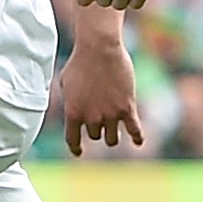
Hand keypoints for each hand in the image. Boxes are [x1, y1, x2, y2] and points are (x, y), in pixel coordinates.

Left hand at [55, 40, 147, 156]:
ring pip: (112, 138)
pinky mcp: (128, 108)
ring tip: (114, 132)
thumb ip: (68, 100)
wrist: (99, 49)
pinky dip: (137, 137)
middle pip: (95, 135)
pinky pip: (134, 131)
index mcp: (73, 113)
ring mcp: (110, 114)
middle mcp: (91, 118)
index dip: (75, 148)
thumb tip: (69, 110)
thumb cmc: (79, 63)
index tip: (79, 152)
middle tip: (100, 120)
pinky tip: (138, 141)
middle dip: (97, 129)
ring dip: (113, 135)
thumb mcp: (64, 82)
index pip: (72, 139)